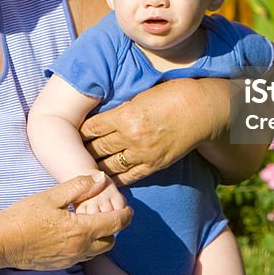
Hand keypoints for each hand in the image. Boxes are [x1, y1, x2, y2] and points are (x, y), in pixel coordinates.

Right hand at [0, 172, 131, 269]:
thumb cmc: (24, 216)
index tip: (128, 207)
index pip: (115, 224)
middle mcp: (80, 249)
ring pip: (97, 251)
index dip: (125, 214)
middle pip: (110, 241)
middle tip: (109, 213)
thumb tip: (101, 179)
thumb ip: (79, 187)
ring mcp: (70, 260)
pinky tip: (76, 233)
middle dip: (114, 228)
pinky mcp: (60, 265)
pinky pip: (83, 257)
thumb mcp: (52, 195)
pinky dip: (88, 246)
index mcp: (81, 230)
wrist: (1, 242)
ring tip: (93, 221)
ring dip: (101, 238)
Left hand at [80, 81, 214, 184]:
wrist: (202, 110)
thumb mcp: (142, 96)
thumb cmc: (174, 95)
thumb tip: (106, 117)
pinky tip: (106, 179)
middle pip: (98, 147)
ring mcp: (143, 154)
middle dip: (84, 150)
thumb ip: (123, 109)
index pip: (93, 127)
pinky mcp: (155, 165)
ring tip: (84, 168)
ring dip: (96, 166)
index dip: (80, 131)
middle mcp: (132, 137)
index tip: (71, 133)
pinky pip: (129, 176)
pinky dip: (115, 179)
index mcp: (126, 116)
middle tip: (70, 153)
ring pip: (110, 165)